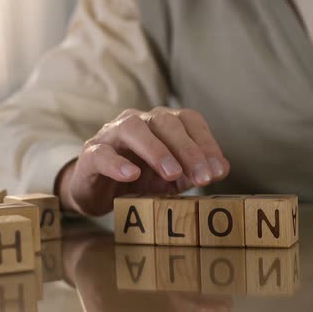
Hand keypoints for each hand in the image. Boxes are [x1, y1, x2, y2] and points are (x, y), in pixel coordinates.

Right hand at [57, 107, 229, 215]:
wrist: (97, 191)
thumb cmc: (139, 179)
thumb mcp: (171, 178)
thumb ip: (193, 172)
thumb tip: (221, 169)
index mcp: (163, 123)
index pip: (189, 121)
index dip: (207, 143)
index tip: (218, 171)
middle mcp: (139, 121)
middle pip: (166, 123)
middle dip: (188, 150)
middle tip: (203, 177)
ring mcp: (112, 135)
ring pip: (133, 129)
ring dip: (157, 151)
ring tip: (172, 173)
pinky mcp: (91, 154)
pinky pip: (102, 153)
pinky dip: (117, 163)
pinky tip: (132, 175)